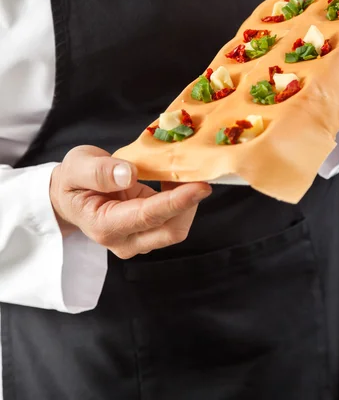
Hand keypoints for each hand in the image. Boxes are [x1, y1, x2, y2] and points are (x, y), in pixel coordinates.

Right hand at [49, 145, 211, 257]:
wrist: (69, 196)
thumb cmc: (72, 180)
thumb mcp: (76, 167)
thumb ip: (99, 172)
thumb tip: (127, 175)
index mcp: (104, 226)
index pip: (148, 217)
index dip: (177, 202)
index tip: (201, 186)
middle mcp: (125, 240)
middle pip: (171, 230)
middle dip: (189, 203)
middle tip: (197, 170)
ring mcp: (139, 238)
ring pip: (176, 226)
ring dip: (187, 200)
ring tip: (184, 169)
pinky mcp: (149, 229)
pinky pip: (174, 217)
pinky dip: (182, 198)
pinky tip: (177, 176)